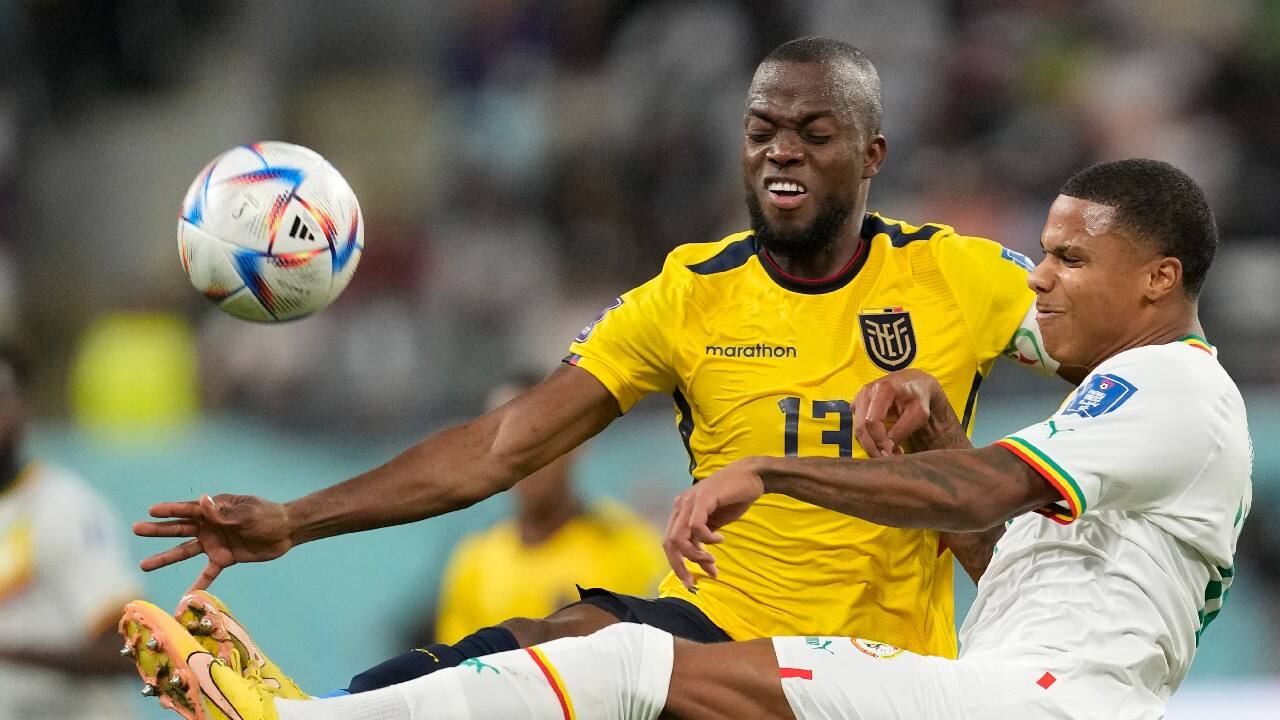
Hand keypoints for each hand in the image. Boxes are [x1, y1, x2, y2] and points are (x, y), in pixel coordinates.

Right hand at [133, 494, 293, 591]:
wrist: (286, 531)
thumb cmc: (267, 515)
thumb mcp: (247, 514)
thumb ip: (223, 513)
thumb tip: (203, 500)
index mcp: (215, 509)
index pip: (188, 509)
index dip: (170, 510)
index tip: (151, 511)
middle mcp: (210, 525)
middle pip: (179, 528)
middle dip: (158, 530)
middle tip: (135, 529)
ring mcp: (215, 542)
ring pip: (185, 550)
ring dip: (166, 557)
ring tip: (144, 565)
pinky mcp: (224, 558)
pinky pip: (207, 573)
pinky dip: (198, 584)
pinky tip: (185, 595)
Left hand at [663, 459, 764, 588]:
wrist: (751, 476)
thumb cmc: (733, 498)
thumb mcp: (715, 525)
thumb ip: (704, 541)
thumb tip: (707, 567)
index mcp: (681, 512)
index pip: (670, 543)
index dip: (677, 564)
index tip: (690, 582)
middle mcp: (681, 506)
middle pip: (669, 543)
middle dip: (681, 565)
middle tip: (695, 579)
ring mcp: (690, 501)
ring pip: (679, 537)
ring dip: (695, 555)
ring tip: (712, 560)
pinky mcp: (703, 498)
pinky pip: (696, 526)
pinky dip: (707, 539)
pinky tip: (720, 539)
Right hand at [853, 369, 947, 456]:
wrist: (914, 382)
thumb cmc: (918, 398)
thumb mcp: (918, 414)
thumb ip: (902, 430)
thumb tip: (887, 448)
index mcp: (883, 389)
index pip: (872, 420)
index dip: (879, 440)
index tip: (890, 454)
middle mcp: (866, 391)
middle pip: (861, 426)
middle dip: (871, 446)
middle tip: (886, 459)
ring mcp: (859, 396)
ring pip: (857, 427)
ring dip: (869, 444)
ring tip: (888, 452)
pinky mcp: (858, 403)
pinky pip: (857, 425)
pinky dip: (867, 437)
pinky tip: (881, 442)